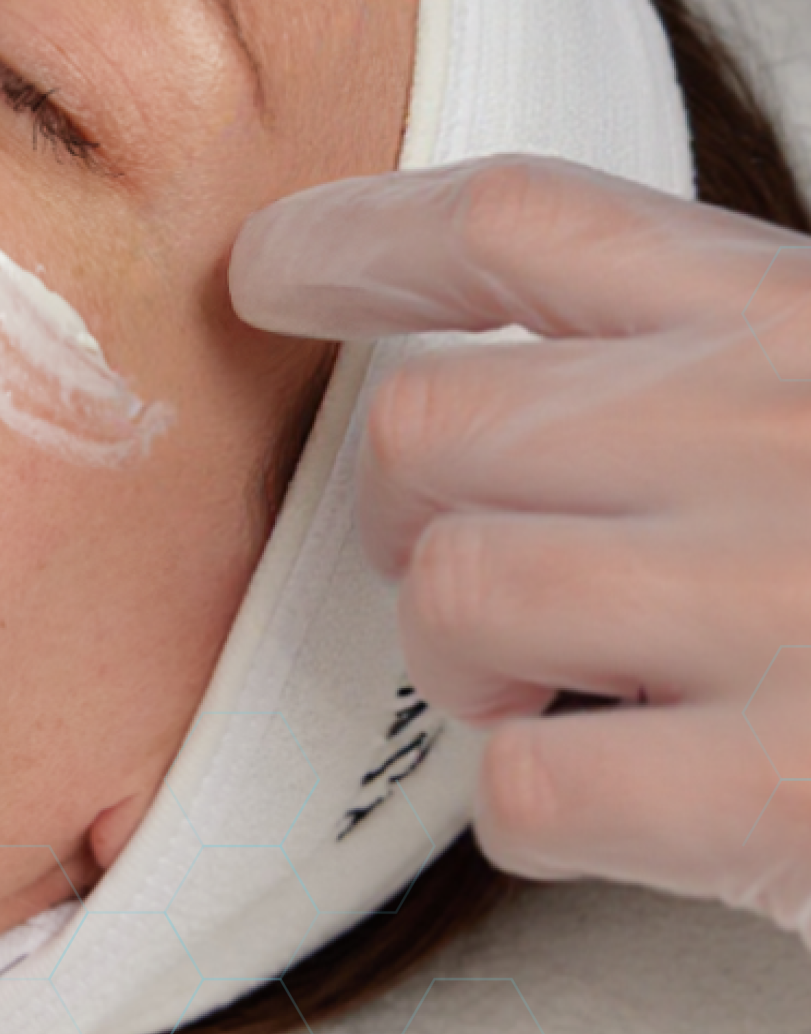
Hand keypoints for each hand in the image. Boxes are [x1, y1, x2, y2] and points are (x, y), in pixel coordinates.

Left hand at [234, 155, 810, 938]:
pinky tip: (653, 803)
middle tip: (517, 592)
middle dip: (432, 521)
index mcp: (810, 327)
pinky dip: (554, 810)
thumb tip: (505, 402)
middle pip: (432, 427)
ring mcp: (776, 600)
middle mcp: (775, 429)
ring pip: (453, 597)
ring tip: (600, 700)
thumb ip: (725, 379)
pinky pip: (523, 785)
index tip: (276, 266)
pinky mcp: (777, 780)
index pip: (536, 222)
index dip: (369, 238)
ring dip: (487, 672)